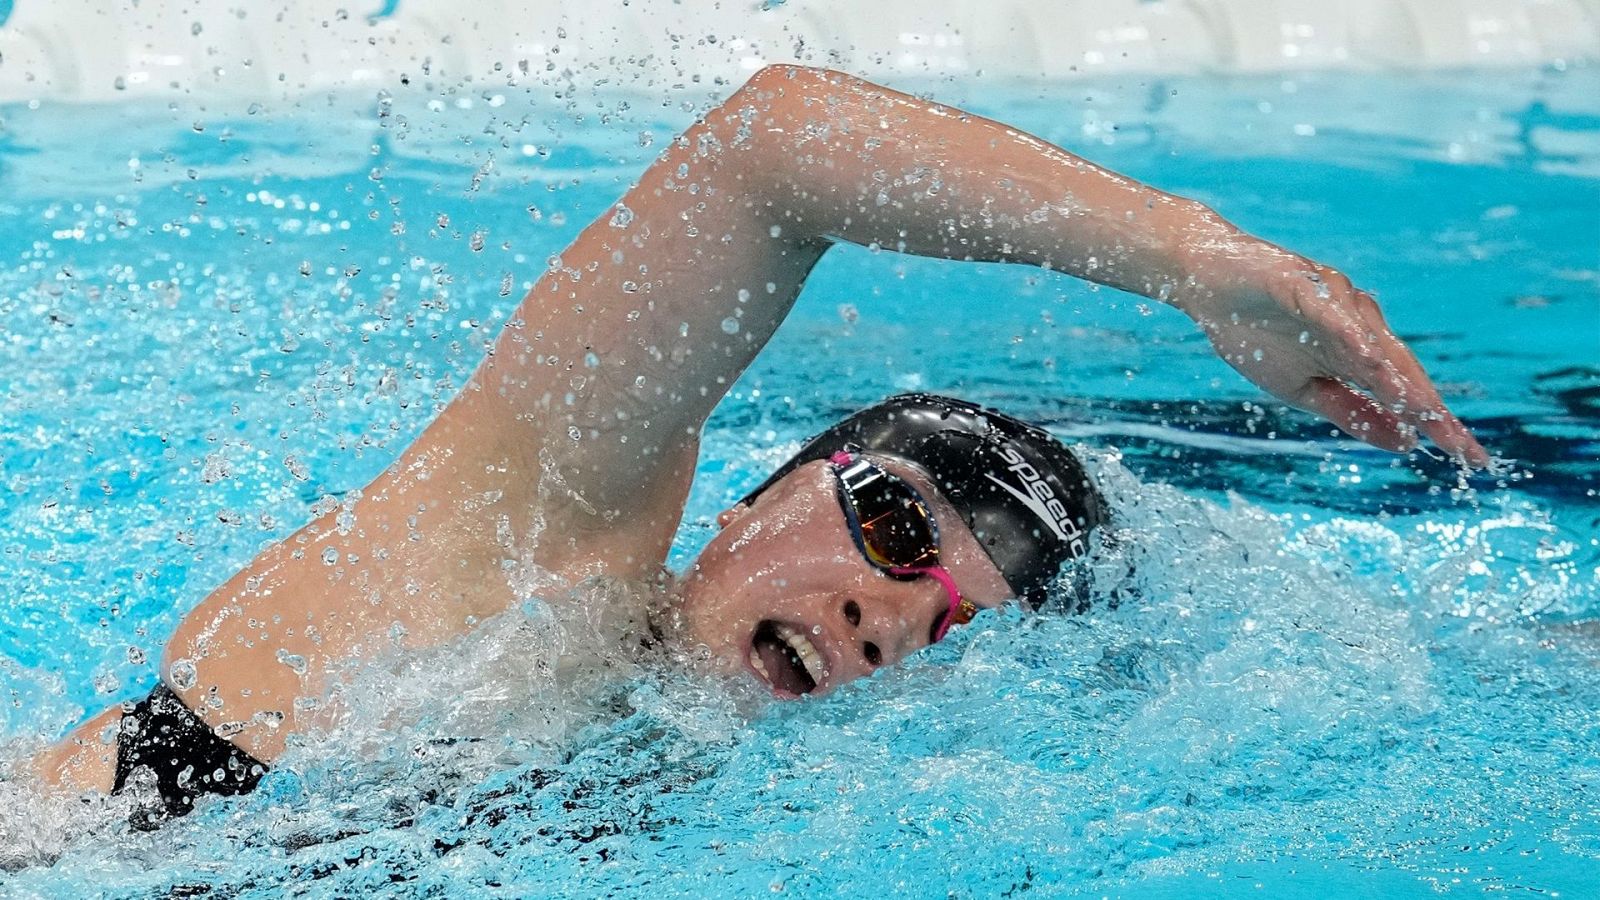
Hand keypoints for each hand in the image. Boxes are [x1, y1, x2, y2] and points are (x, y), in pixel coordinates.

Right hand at [1172, 237, 1488, 465]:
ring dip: (1401, 381)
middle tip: (1463, 448)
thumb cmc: (1254, 331)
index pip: (1406, 393)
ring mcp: (1335, 303)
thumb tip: (1406, 443)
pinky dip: (1353, 338)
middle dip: (1432, 410)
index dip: (1437, 425)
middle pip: (1404, 371)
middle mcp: (1359, 325)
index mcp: (1359, 355)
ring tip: (1427, 414)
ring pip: (1375, 346)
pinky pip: (1331, 315)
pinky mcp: (1304, 284)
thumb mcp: (1303, 389)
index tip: (1470, 461)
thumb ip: (1353, 412)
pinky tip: (1372, 361)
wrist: (1206, 283)